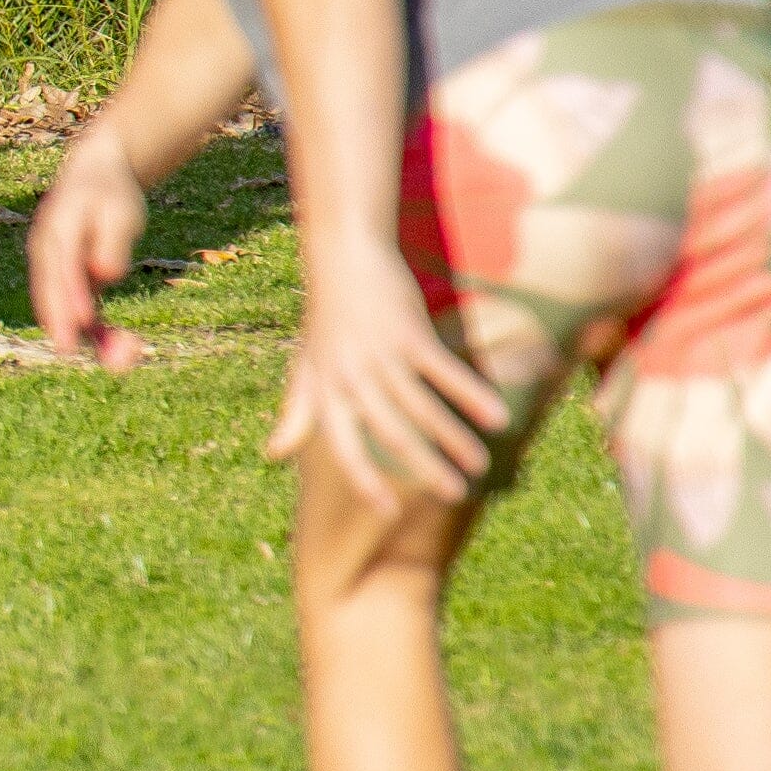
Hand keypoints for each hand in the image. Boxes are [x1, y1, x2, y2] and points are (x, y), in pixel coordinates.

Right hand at [28, 119, 152, 371]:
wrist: (94, 178)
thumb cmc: (110, 194)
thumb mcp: (120, 209)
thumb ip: (112, 241)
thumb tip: (106, 275)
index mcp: (56, 231)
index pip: (61, 269)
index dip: (70, 297)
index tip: (83, 321)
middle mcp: (46, 256)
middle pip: (50, 297)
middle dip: (67, 327)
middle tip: (84, 355)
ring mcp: (51, 271)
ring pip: (58, 310)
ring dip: (84, 336)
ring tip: (124, 356)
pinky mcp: (64, 282)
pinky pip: (72, 311)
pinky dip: (91, 331)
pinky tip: (120, 347)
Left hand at [265, 241, 511, 511]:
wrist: (341, 257)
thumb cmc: (325, 316)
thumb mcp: (306, 365)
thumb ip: (296, 411)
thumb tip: (273, 453)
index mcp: (327, 392)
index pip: (344, 447)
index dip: (365, 481)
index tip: (389, 512)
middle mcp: (351, 378)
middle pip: (392, 434)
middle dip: (425, 468)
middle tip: (454, 495)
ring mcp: (379, 356)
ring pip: (421, 408)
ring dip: (454, 438)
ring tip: (480, 463)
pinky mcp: (407, 333)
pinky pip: (445, 372)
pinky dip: (472, 395)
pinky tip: (497, 417)